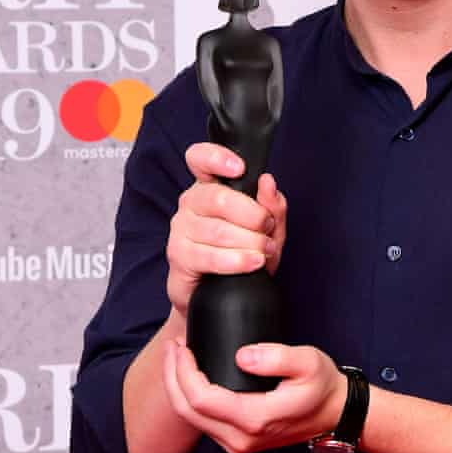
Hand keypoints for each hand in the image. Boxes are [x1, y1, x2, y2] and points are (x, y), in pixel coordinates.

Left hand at [161, 340, 346, 452]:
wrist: (335, 414)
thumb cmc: (322, 386)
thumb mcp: (309, 361)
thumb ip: (277, 357)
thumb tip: (242, 355)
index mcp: (254, 419)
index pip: (201, 398)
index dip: (183, 371)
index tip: (183, 345)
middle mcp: (240, 439)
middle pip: (187, 411)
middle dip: (172, 376)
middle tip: (173, 346)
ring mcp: (237, 444)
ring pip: (191, 419)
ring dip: (178, 387)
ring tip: (178, 356)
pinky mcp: (237, 442)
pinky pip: (202, 422)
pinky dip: (190, 397)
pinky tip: (192, 375)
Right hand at [165, 143, 287, 317]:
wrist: (223, 294)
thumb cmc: (243, 253)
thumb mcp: (269, 229)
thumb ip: (272, 206)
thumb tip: (267, 182)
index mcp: (210, 186)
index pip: (200, 158)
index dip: (217, 157)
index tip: (240, 169)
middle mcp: (191, 203)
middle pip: (218, 198)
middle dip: (252, 216)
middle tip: (267, 229)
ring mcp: (181, 229)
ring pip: (218, 230)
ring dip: (250, 242)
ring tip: (264, 250)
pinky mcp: (179, 256)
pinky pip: (210, 256)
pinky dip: (237, 260)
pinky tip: (253, 263)